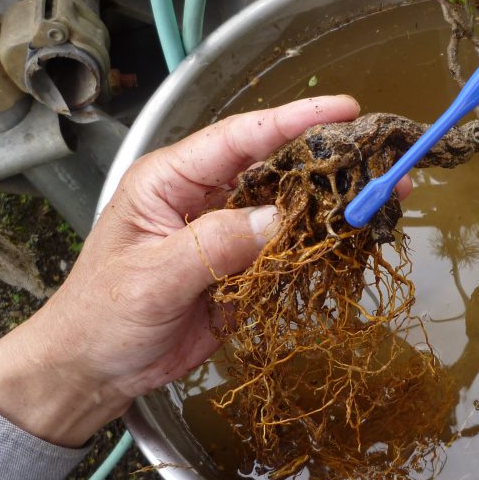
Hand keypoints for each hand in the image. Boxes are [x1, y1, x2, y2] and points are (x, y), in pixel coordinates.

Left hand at [0, 96, 361, 447]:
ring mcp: (227, 234)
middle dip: (327, 160)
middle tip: (382, 158)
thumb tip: (279, 219)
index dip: (293, 120)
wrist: (94, 370)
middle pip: (275, 167)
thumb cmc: (103, 315)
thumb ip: (214, 245)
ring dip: (332, 205)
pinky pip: (287, 251)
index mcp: (172, 180)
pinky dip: (320, 246)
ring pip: (288, 208)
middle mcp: (205, 198)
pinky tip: (354, 239)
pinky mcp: (242, 270)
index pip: (239, 138)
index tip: (343, 109)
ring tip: (384, 196)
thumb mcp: (153, 277)